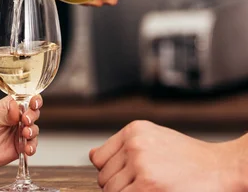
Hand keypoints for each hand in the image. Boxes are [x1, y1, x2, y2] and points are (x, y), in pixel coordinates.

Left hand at [0, 95, 42, 172]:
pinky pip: (31, 147)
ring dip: (33, 131)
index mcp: (10, 107)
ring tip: (25, 133)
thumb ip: (4, 112)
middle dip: (33, 115)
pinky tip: (27, 148)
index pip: (27, 99)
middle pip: (33, 114)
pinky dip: (32, 147)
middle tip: (26, 120)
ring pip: (34, 130)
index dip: (34, 100)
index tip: (34, 103)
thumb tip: (16, 105)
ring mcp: (18, 134)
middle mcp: (16, 119)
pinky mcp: (19, 148)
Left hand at [90, 120, 244, 191]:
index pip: (99, 158)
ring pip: (111, 191)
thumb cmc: (190, 158)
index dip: (110, 172)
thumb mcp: (154, 138)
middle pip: (104, 177)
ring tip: (149, 189)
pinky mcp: (146, 186)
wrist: (222, 168)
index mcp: (133, 130)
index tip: (125, 177)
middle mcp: (134, 145)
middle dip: (118, 186)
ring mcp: (140, 165)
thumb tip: (94, 157)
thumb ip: (124, 146)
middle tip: (142, 186)